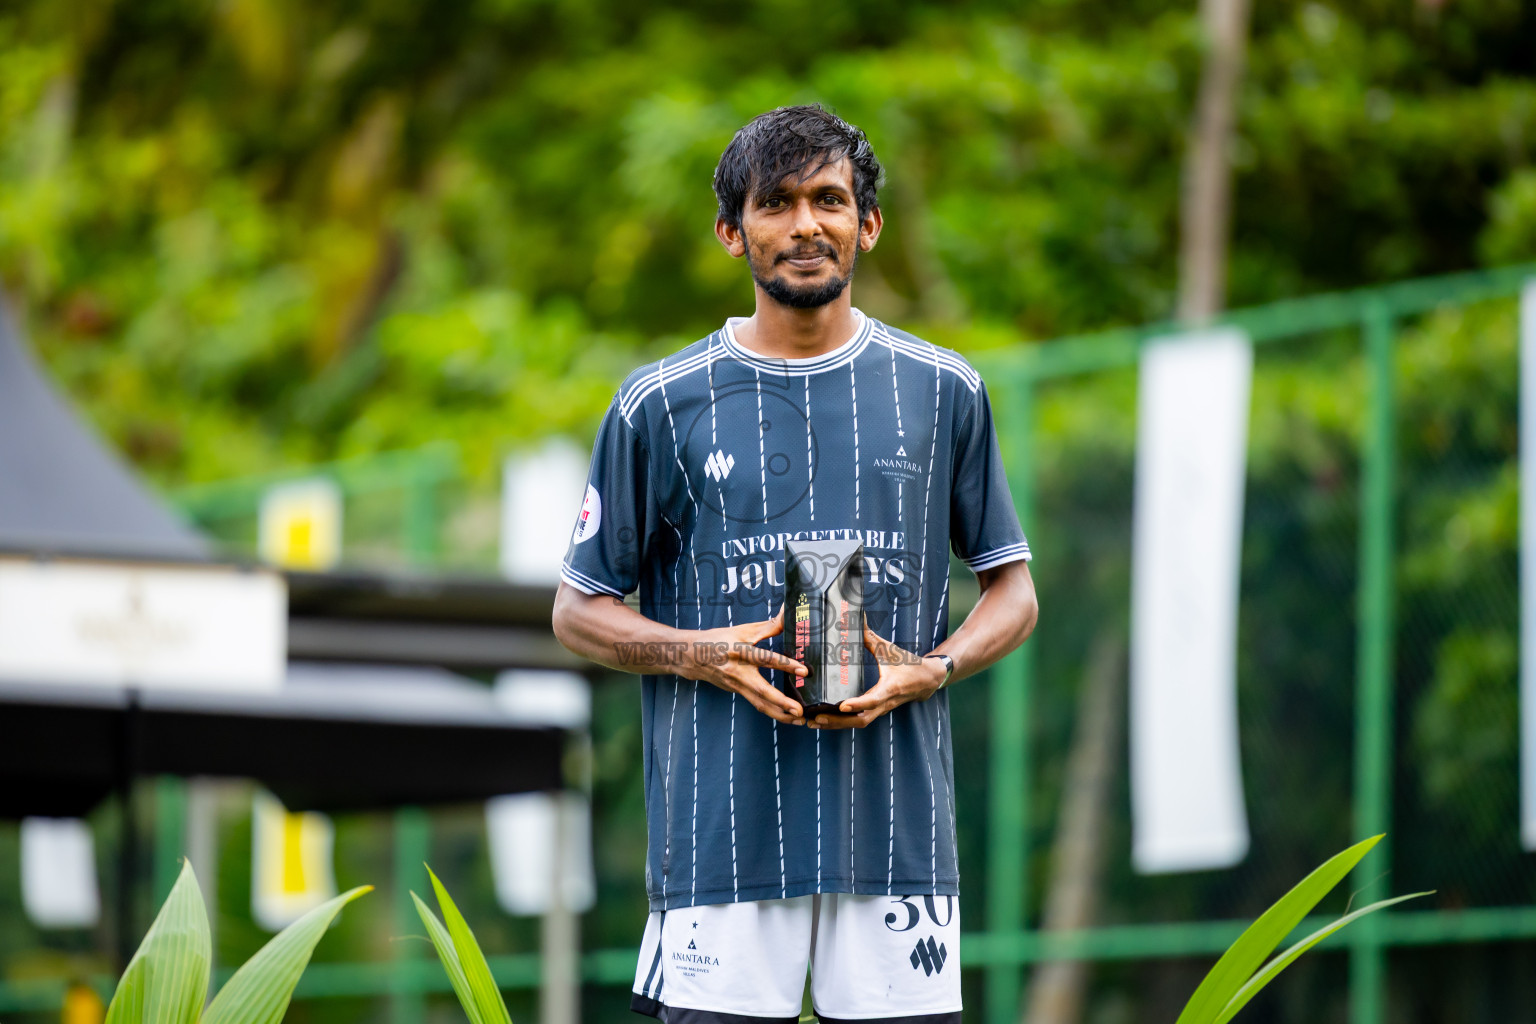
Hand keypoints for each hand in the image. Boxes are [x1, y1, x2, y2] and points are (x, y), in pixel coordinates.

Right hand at [675, 605, 808, 725]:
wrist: (691, 656)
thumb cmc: (720, 639)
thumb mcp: (743, 630)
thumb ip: (769, 626)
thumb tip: (789, 612)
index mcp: (740, 651)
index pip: (765, 658)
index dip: (785, 664)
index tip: (803, 670)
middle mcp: (738, 671)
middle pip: (761, 690)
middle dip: (782, 702)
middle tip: (800, 710)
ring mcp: (736, 685)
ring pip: (759, 704)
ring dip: (780, 714)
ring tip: (799, 719)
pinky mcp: (736, 692)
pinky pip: (757, 704)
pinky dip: (773, 711)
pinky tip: (787, 716)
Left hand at [806, 625, 947, 729]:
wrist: (926, 680)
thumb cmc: (908, 664)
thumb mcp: (889, 649)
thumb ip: (870, 637)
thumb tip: (856, 617)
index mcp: (889, 688)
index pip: (872, 700)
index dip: (857, 704)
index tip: (842, 705)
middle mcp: (884, 703)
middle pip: (860, 719)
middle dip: (837, 721)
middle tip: (816, 717)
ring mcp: (880, 710)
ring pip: (858, 723)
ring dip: (836, 724)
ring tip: (813, 721)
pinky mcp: (876, 711)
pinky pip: (858, 720)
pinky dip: (841, 722)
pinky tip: (824, 719)